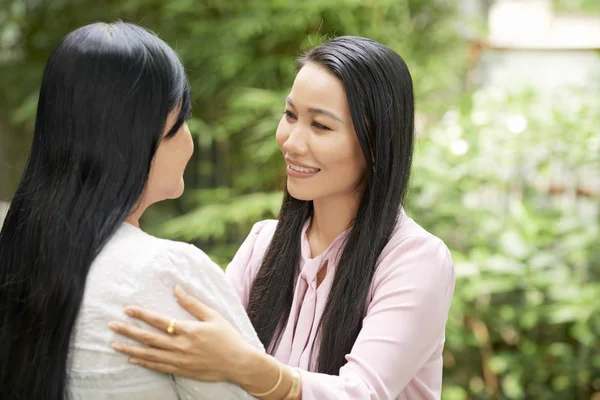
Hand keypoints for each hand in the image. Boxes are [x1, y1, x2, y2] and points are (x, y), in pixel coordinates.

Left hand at [109, 285, 254, 382]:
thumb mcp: (213, 316)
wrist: (238, 363)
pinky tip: (132, 359)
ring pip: (149, 354)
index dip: (142, 314)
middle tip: (112, 326)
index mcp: (188, 330)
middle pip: (149, 338)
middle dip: (128, 331)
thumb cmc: (228, 338)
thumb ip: (193, 303)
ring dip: (130, 349)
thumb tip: (177, 288)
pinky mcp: (181, 370)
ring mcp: (179, 360)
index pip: (159, 321)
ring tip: (114, 344)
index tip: (127, 309)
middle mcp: (180, 346)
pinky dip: (144, 363)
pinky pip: (158, 367)